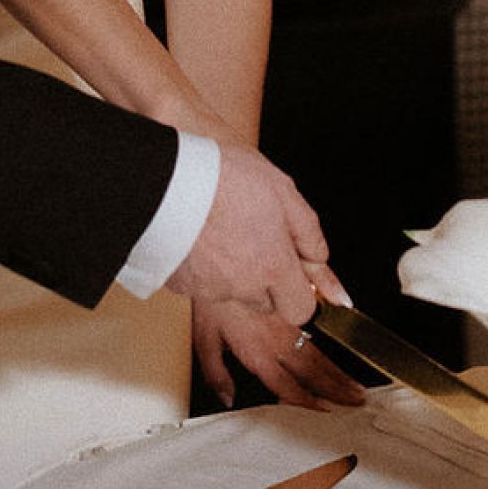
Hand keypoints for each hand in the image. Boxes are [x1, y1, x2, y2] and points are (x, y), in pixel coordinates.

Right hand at [170, 143, 351, 329]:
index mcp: (273, 267)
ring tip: (222, 231)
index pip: (301, 311)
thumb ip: (309, 233)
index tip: (293, 273)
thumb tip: (322, 264)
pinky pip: (202, 284)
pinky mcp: (180, 286)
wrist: (165, 179)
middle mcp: (243, 287)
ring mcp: (209, 289)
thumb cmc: (223, 178)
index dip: (299, 292)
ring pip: (233, 292)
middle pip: (266, 302)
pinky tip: (199, 237)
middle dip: (267, 279)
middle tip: (254, 240)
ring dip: (234, 272)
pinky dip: (204, 268)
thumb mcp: (282, 191)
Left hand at [190, 297, 365, 411]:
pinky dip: (335, 344)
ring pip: (319, 351)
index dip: (306, 402)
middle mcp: (278, 338)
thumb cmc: (211, 296)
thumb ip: (215, 373)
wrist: (221, 253)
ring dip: (340, 371)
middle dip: (336, 389)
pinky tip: (344, 353)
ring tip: (357, 386)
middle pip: (312, 370)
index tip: (324, 411)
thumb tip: (227, 398)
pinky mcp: (294, 302)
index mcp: (257, 352)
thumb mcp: (202, 338)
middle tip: (357, 401)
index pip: (286, 385)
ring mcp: (288, 320)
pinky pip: (319, 328)